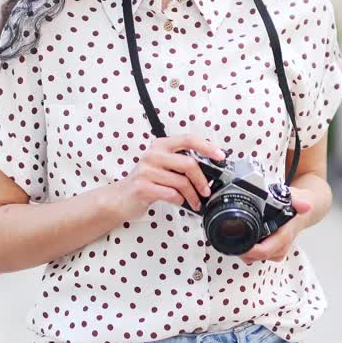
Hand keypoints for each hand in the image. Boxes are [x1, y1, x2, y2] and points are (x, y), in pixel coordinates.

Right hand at [111, 134, 226, 220]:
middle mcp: (153, 155)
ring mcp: (147, 171)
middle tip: (207, 191)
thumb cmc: (146, 182)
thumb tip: (209, 171)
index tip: (220, 156)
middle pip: (188, 164)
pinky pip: (171, 194)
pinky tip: (181, 203)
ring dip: (193, 195)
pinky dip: (180, 201)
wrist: (120, 198)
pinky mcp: (143, 187)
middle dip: (202, 180)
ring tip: (195, 202)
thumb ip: (180, 164)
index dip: (207, 147)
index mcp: (161, 145)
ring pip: (181, 182)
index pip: (188, 139)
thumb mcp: (162, 166)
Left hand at [240, 187, 313, 264]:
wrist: (304, 214)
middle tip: (228, 235)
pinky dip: (248, 249)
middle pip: (254, 257)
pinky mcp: (272, 253)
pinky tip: (244, 237)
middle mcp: (280, 248)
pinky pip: (256, 256)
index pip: (264, 251)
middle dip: (240, 249)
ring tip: (235, 235)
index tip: (235, 241)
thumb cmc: (296, 207)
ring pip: (254, 258)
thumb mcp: (295, 198)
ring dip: (243, 250)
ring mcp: (276, 252)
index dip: (248, 250)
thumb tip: (305, 206)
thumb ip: (296, 200)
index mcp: (284, 237)